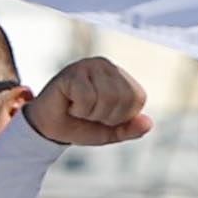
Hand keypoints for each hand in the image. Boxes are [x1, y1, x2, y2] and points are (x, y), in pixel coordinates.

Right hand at [25, 54, 149, 146]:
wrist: (49, 128)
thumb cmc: (80, 125)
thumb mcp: (110, 132)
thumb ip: (130, 129)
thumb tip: (149, 123)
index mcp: (121, 77)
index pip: (138, 98)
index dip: (122, 116)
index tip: (103, 117)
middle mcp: (107, 66)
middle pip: (122, 98)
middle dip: (105, 116)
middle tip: (89, 114)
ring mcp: (89, 65)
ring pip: (106, 97)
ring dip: (91, 113)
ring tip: (79, 109)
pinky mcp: (72, 72)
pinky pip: (86, 97)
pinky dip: (78, 109)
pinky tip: (69, 104)